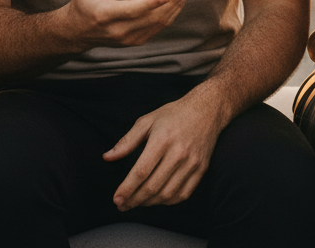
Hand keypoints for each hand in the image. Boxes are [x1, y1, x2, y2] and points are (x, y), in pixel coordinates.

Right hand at [57, 0, 191, 52]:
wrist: (78, 31)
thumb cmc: (82, 2)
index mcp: (105, 15)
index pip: (131, 11)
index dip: (150, 3)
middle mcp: (119, 31)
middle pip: (152, 17)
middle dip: (172, 0)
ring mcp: (129, 38)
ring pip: (159, 24)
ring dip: (176, 6)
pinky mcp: (136, 41)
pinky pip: (158, 27)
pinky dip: (171, 13)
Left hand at [103, 90, 225, 210]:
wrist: (207, 110)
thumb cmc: (174, 114)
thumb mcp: (147, 121)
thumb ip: (127, 141)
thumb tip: (107, 157)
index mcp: (162, 139)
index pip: (141, 171)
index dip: (127, 188)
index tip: (116, 198)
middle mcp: (178, 153)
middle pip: (153, 186)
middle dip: (134, 200)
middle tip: (122, 205)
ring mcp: (192, 163)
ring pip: (167, 194)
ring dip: (149, 203)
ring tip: (137, 202)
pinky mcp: (201, 169)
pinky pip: (183, 194)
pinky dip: (167, 201)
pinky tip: (157, 199)